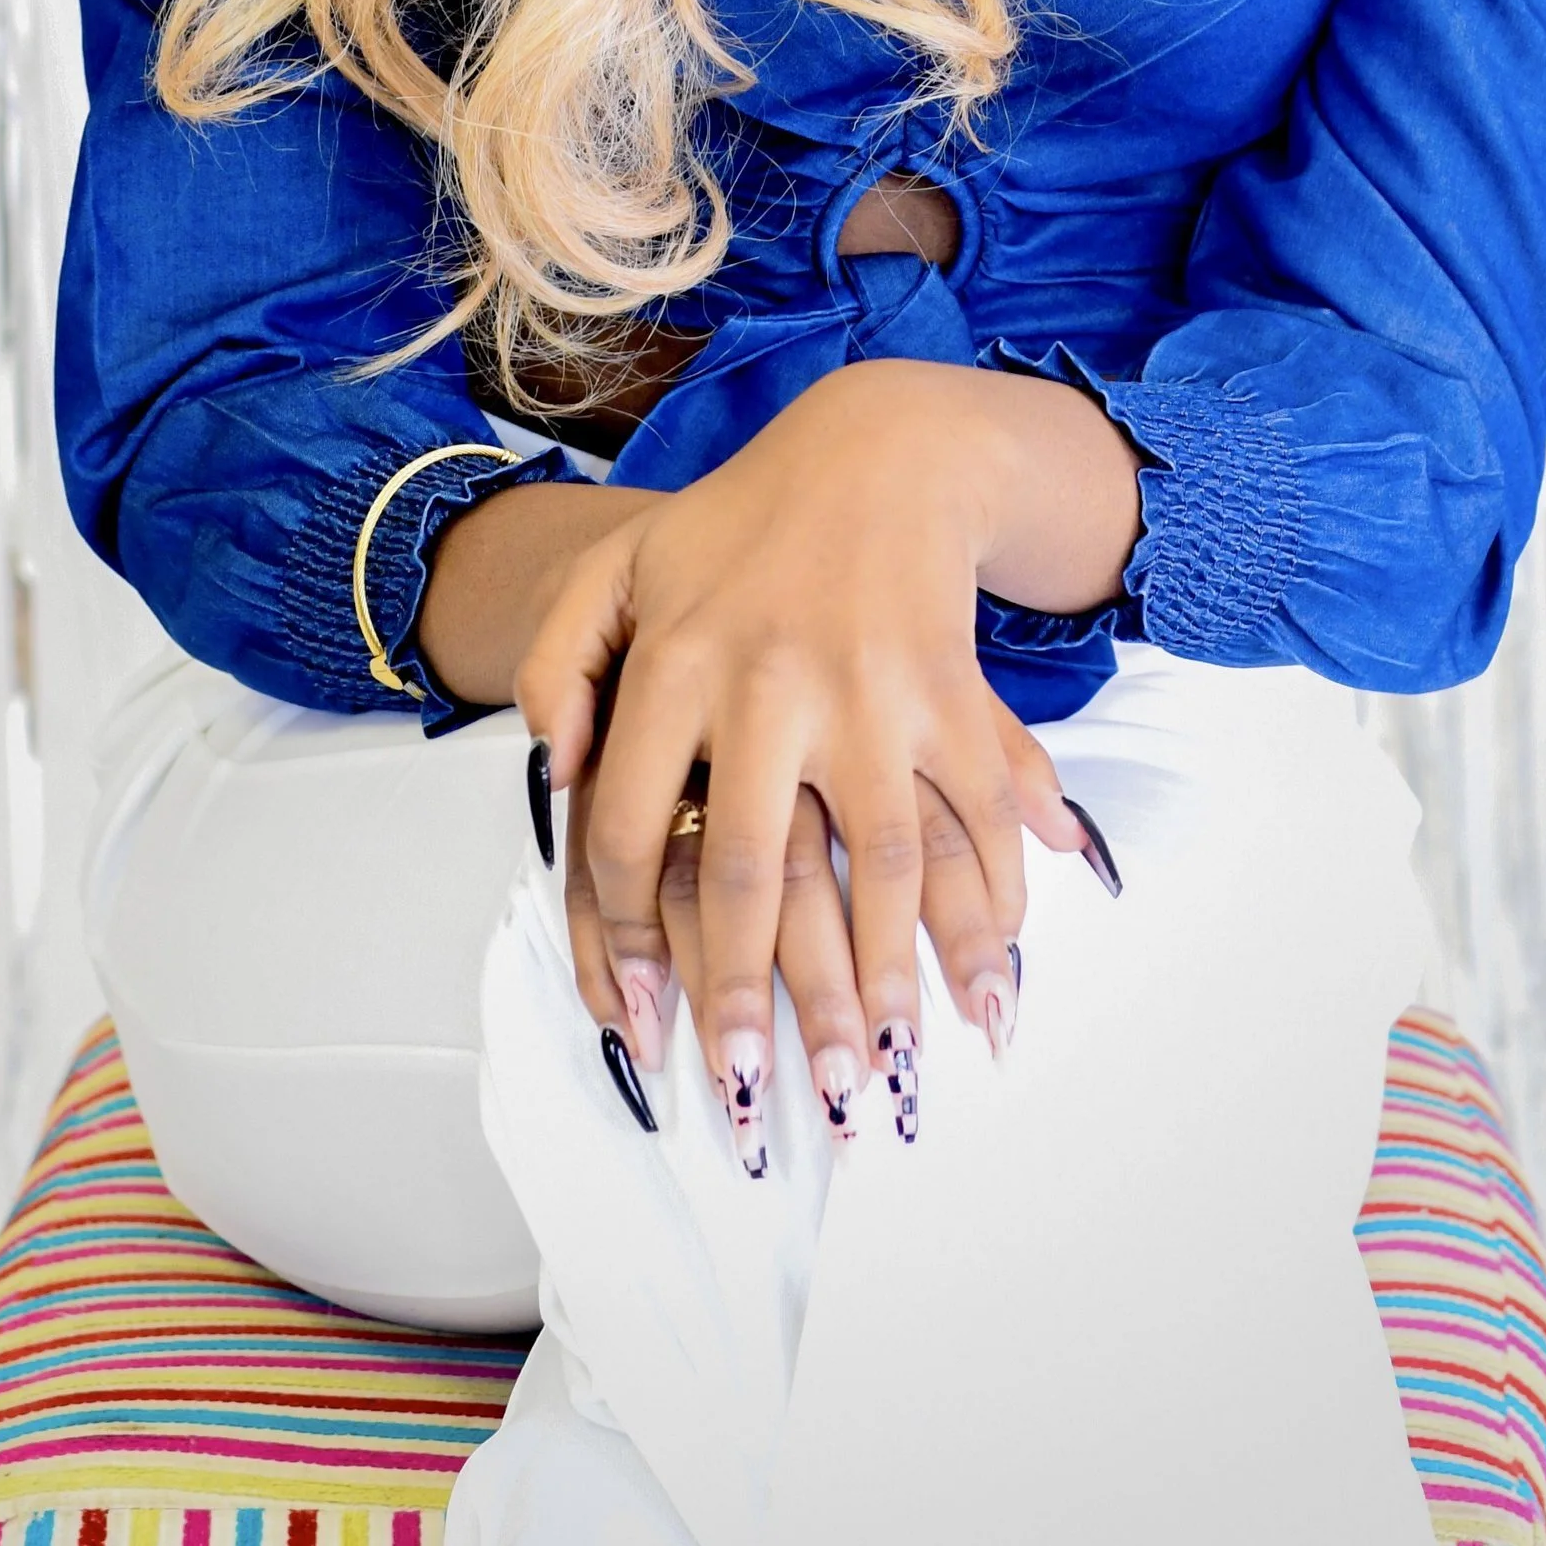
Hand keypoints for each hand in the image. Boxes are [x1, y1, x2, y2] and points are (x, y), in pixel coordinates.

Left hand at [518, 358, 1136, 1155]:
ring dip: (887, 981)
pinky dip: (994, 905)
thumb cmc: (736, 527)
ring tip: (880, 1078)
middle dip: (752, 998)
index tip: (640, 1024)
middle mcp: (770, 681)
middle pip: (751, 870)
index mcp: (674, 660)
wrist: (881, 447)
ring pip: (881, 864)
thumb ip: (557, 662)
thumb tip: (551, 769)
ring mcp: (872, 691)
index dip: (625, 938)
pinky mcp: (953, 693)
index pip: (628, 826)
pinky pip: (976, 816)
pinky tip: (990, 987)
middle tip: (755, 1097)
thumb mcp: (617, 567)